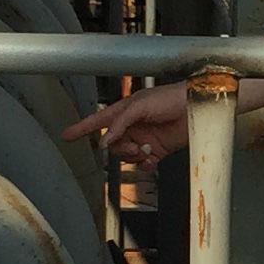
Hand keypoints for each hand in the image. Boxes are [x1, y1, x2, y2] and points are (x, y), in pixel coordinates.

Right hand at [67, 83, 191, 159]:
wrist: (197, 108)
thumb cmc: (171, 98)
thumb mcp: (140, 105)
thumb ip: (120, 122)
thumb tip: (105, 141)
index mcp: (125, 111)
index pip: (98, 121)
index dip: (81, 128)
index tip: (66, 136)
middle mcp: (132, 126)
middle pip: (112, 145)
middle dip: (119, 148)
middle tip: (132, 146)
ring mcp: (144, 139)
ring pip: (126, 156)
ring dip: (133, 157)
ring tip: (146, 150)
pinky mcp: (157, 151)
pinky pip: (142, 165)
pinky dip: (144, 165)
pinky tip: (152, 159)